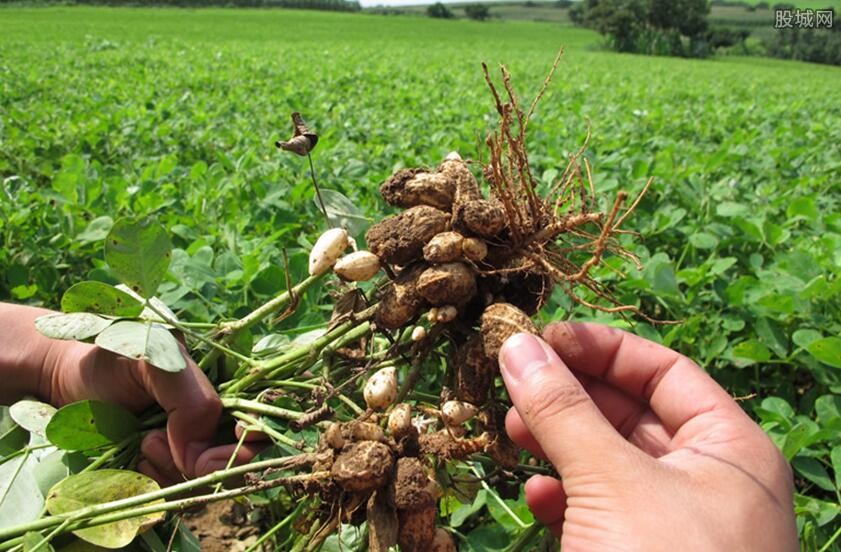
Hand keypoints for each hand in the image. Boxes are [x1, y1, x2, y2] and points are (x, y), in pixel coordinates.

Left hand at [41, 339, 260, 485]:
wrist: (63, 375)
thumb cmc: (112, 355)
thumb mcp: (156, 360)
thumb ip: (190, 398)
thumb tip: (199, 452)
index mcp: (224, 387)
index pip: (259, 422)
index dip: (248, 443)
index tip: (218, 448)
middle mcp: (213, 418)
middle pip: (236, 459)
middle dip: (207, 463)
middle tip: (163, 446)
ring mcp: (189, 444)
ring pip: (203, 478)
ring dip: (172, 469)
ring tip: (143, 442)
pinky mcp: (163, 466)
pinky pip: (173, 489)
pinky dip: (154, 481)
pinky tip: (136, 459)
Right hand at [499, 324, 797, 550]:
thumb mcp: (612, 483)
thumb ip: (564, 410)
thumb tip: (517, 344)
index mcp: (728, 448)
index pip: (663, 370)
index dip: (600, 348)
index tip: (540, 339)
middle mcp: (708, 480)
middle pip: (630, 412)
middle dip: (569, 396)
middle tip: (513, 383)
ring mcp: (675, 525)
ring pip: (608, 462)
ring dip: (558, 443)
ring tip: (511, 431)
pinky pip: (601, 511)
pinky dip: (565, 498)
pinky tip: (536, 498)